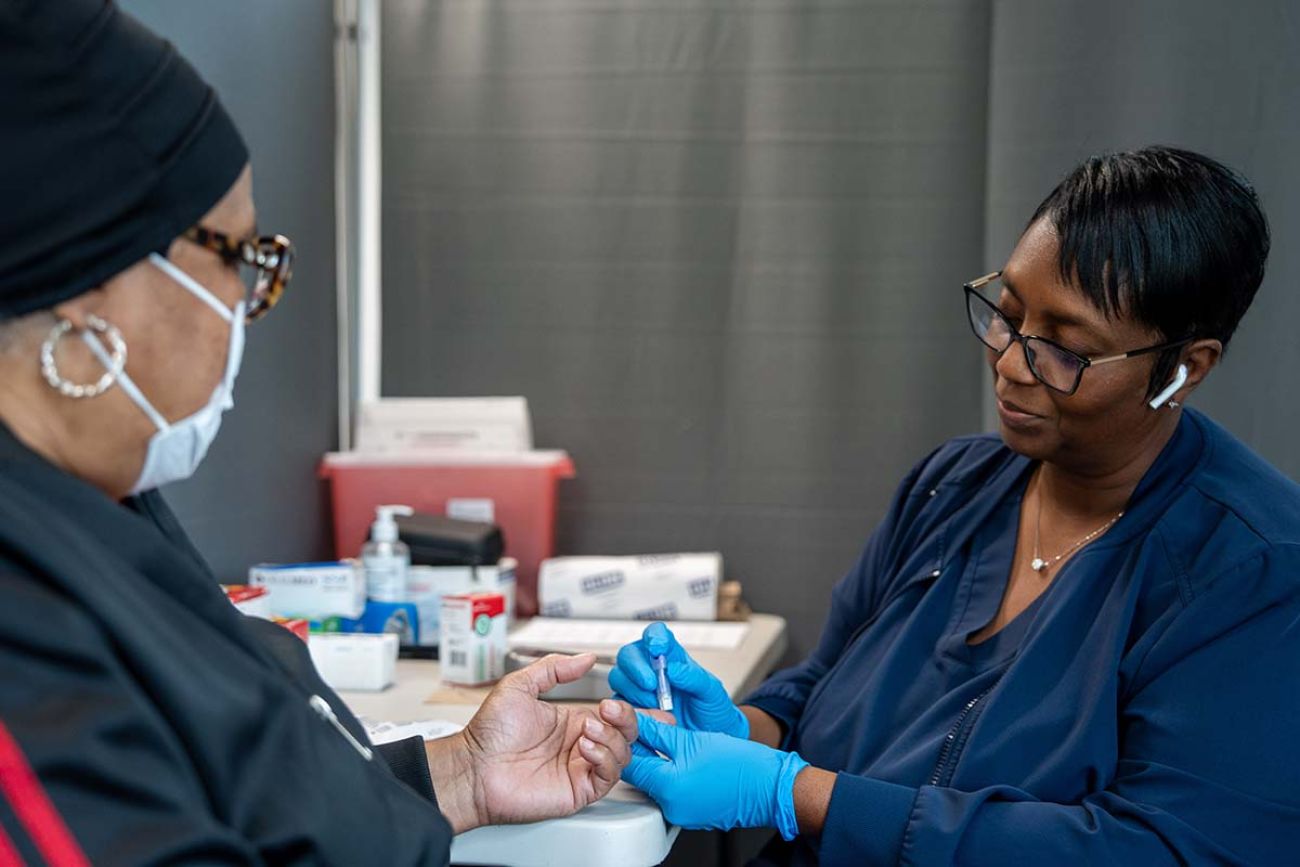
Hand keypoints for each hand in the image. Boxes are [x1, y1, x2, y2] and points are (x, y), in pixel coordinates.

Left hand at [429, 653, 637, 831]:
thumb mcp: (520, 685)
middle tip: (609, 710)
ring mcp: (579, 768)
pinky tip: (585, 748)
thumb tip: (584, 658)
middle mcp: (579, 745)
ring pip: (622, 755)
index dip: (624, 708)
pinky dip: (605, 760)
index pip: (613, 715)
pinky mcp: (578, 790)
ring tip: (587, 731)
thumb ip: (554, 668)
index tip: (617, 700)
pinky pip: (608, 778)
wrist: (473, 767)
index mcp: (571, 722)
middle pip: (626, 734)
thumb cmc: (488, 732)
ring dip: (612, 739)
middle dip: (627, 719)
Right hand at [609, 622, 748, 738]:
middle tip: (651, 684)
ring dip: (633, 689)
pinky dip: (628, 709)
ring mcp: (638, 689)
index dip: (653, 637)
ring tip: (655, 706)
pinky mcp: (630, 709)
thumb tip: (672, 669)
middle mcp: (650, 669)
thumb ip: (694, 678)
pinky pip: (618, 704)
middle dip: (636, 667)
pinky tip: (647, 717)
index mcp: (671, 656)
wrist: (708, 738)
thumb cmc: (710, 710)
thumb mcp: (711, 692)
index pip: (655, 634)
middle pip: (629, 654)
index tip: (657, 648)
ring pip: (618, 677)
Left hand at [622, 713, 807, 840]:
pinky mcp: (692, 812)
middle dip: (638, 747)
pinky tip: (678, 755)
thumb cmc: (742, 764)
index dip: (623, 737)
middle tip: (641, 723)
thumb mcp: (694, 739)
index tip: (621, 720)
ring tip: (661, 735)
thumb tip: (633, 720)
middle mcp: (671, 806)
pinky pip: (671, 790)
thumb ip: (658, 731)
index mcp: (669, 788)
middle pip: (641, 774)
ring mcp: (682, 812)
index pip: (630, 763)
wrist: (772, 788)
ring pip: (656, 781)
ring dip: (654, 758)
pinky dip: (670, 771)